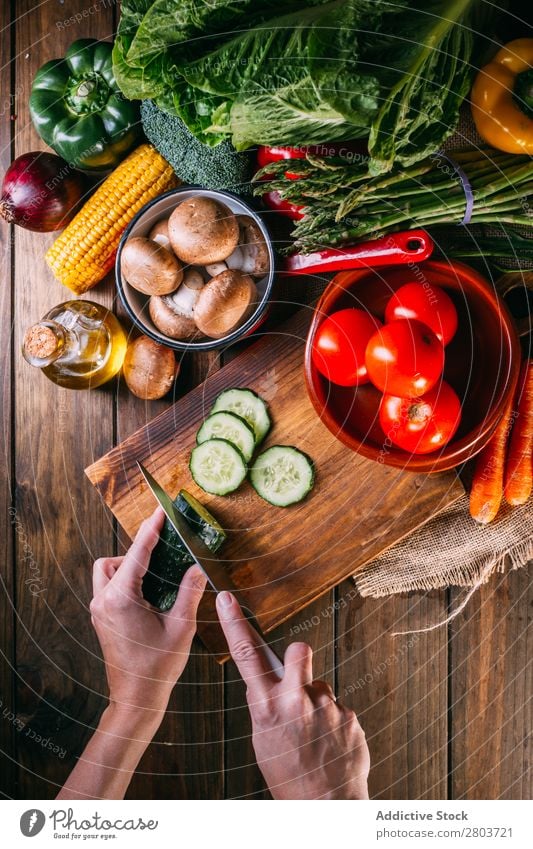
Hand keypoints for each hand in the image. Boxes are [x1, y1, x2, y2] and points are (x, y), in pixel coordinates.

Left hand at [90, 507, 206, 718]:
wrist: (136, 699)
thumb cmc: (157, 667)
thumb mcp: (181, 626)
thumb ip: (189, 591)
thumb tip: (198, 566)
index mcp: (121, 598)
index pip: (138, 553)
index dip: (152, 529)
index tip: (161, 511)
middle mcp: (104, 600)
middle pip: (115, 559)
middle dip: (139, 552)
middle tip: (164, 552)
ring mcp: (99, 610)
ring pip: (107, 571)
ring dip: (128, 566)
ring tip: (156, 576)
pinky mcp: (101, 618)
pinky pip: (109, 586)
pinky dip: (125, 580)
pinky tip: (149, 591)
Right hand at [216, 592, 369, 799]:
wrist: (326, 806)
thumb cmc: (289, 774)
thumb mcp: (262, 739)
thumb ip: (264, 705)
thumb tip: (262, 682)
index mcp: (266, 708)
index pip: (245, 656)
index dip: (234, 623)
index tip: (226, 599)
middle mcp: (295, 702)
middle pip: (298, 651)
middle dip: (298, 658)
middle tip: (299, 681)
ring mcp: (325, 708)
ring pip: (320, 685)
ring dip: (317, 702)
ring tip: (315, 733)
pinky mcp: (349, 716)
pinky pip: (338, 707)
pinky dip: (334, 722)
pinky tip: (330, 744)